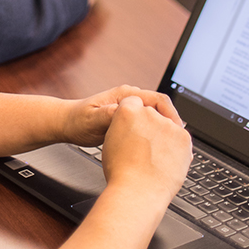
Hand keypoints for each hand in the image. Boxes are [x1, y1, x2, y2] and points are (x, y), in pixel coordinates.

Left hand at [61, 85, 181, 147]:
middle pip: (161, 112)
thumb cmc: (77, 120)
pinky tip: (158, 154)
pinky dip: (154, 140)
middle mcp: (131, 101)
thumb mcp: (92, 119)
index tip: (178, 131)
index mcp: (126, 95)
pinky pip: (148, 129)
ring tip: (172, 151)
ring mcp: (131, 113)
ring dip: (164, 134)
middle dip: (171, 127)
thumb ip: (109, 115)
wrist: (67, 124)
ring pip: (155, 122)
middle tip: (180, 145)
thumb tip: (125, 113)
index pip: (159, 100)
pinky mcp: (129, 123)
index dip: (171, 116)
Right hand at [101, 95, 191, 200]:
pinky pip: (180, 137)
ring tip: (154, 157)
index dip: (133, 117)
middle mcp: (149, 113)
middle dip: (149, 126)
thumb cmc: (120, 171)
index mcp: (127, 111)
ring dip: (163, 136)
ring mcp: (168, 125)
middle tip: (143, 147)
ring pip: (167, 125)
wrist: (138, 191)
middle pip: (151, 113)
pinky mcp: (184, 137)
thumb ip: (123, 126)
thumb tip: (133, 125)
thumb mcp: (111, 140)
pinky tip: (164, 159)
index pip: (133, 103)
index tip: (133, 128)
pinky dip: (175, 146)